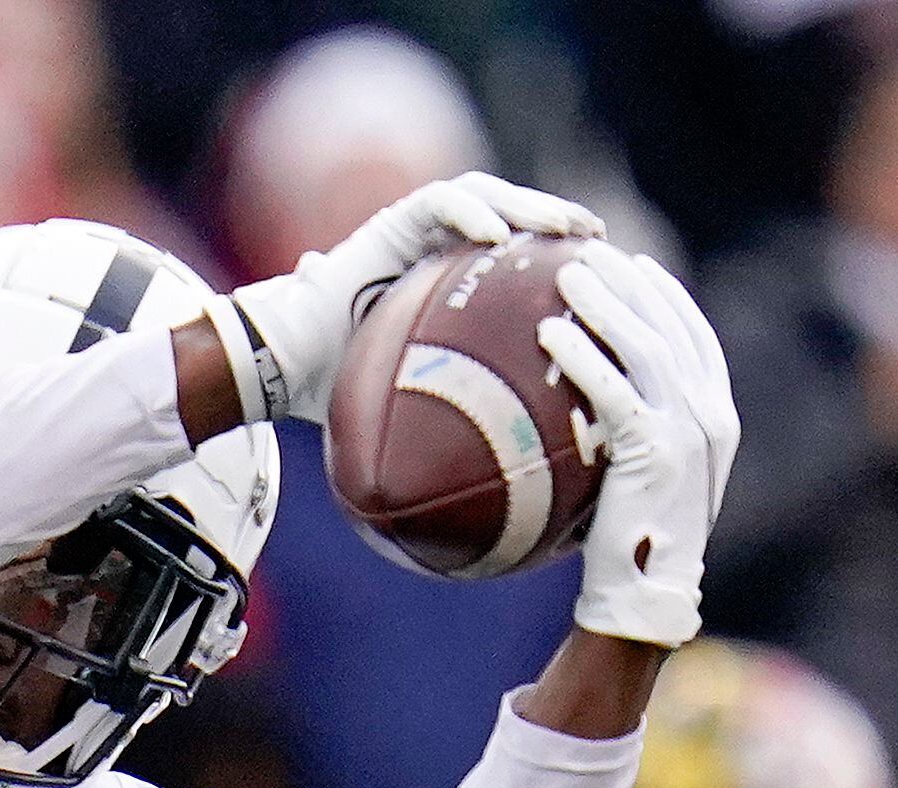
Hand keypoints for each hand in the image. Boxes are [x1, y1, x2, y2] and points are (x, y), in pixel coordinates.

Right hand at [225, 172, 600, 424]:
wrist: (288, 371)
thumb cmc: (353, 400)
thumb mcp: (429, 413)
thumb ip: (471, 424)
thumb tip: (530, 482)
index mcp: (457, 285)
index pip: (522, 260)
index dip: (565, 264)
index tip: (609, 283)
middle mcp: (441, 250)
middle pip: (514, 217)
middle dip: (558, 222)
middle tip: (600, 241)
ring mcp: (416, 230)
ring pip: (484, 195)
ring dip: (526, 206)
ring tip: (564, 229)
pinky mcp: (391, 222)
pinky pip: (438, 203)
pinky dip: (470, 214)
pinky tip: (498, 236)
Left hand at [544, 241, 738, 647]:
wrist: (644, 596)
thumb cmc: (632, 541)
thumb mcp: (646, 476)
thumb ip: (638, 428)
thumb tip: (591, 391)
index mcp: (718, 419)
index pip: (696, 337)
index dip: (665, 295)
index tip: (632, 263)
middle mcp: (711, 419)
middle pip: (671, 327)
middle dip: (629, 282)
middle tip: (587, 252)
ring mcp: (688, 436)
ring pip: (647, 347)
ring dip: (605, 303)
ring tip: (565, 276)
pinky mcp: (656, 455)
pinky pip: (614, 390)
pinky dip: (582, 356)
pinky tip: (548, 334)